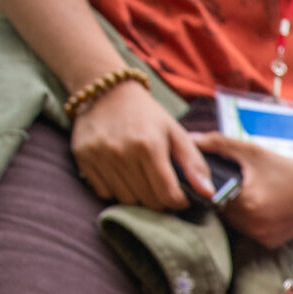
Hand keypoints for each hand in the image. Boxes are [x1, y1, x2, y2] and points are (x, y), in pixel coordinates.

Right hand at [69, 78, 206, 210]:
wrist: (107, 91)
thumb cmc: (147, 115)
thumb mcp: (176, 133)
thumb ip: (194, 164)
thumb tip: (209, 194)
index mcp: (149, 146)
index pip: (168, 195)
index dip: (179, 202)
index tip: (181, 196)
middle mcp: (122, 152)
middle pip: (148, 201)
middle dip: (160, 200)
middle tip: (162, 187)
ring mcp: (100, 156)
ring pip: (126, 200)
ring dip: (139, 196)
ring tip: (142, 178)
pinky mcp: (83, 158)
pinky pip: (104, 192)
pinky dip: (116, 190)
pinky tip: (122, 174)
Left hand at [206, 134, 292, 249]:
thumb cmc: (290, 165)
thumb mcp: (253, 150)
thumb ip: (218, 144)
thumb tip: (189, 138)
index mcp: (247, 202)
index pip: (210, 194)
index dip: (210, 183)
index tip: (215, 174)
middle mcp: (253, 225)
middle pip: (221, 210)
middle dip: (223, 196)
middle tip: (234, 181)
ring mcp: (263, 236)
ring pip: (234, 222)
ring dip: (235, 209)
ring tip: (248, 191)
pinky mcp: (271, 243)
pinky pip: (249, 230)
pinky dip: (250, 218)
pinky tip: (261, 203)